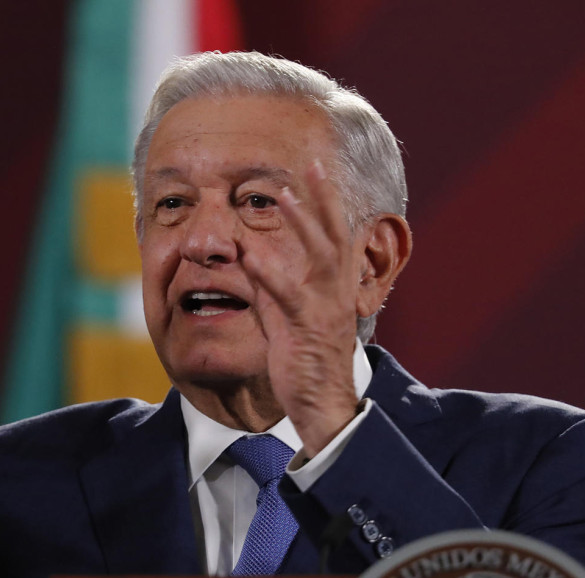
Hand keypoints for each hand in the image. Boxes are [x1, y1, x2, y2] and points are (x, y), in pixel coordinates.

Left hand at [242, 159, 362, 457]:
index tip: (317, 169)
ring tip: (282, 194)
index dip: (327, 203)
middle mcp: (336, 293)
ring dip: (301, 223)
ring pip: (319, 256)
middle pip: (334, 235)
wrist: (321, 406)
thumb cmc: (303, 363)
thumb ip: (269, 287)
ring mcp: (325, 308)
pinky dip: (269, 269)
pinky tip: (250, 251)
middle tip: (313, 164)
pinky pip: (288, 293)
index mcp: (334, 289)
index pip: (334, 237)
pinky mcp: (306, 328)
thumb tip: (249, 258)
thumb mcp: (282, 317)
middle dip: (324, 198)